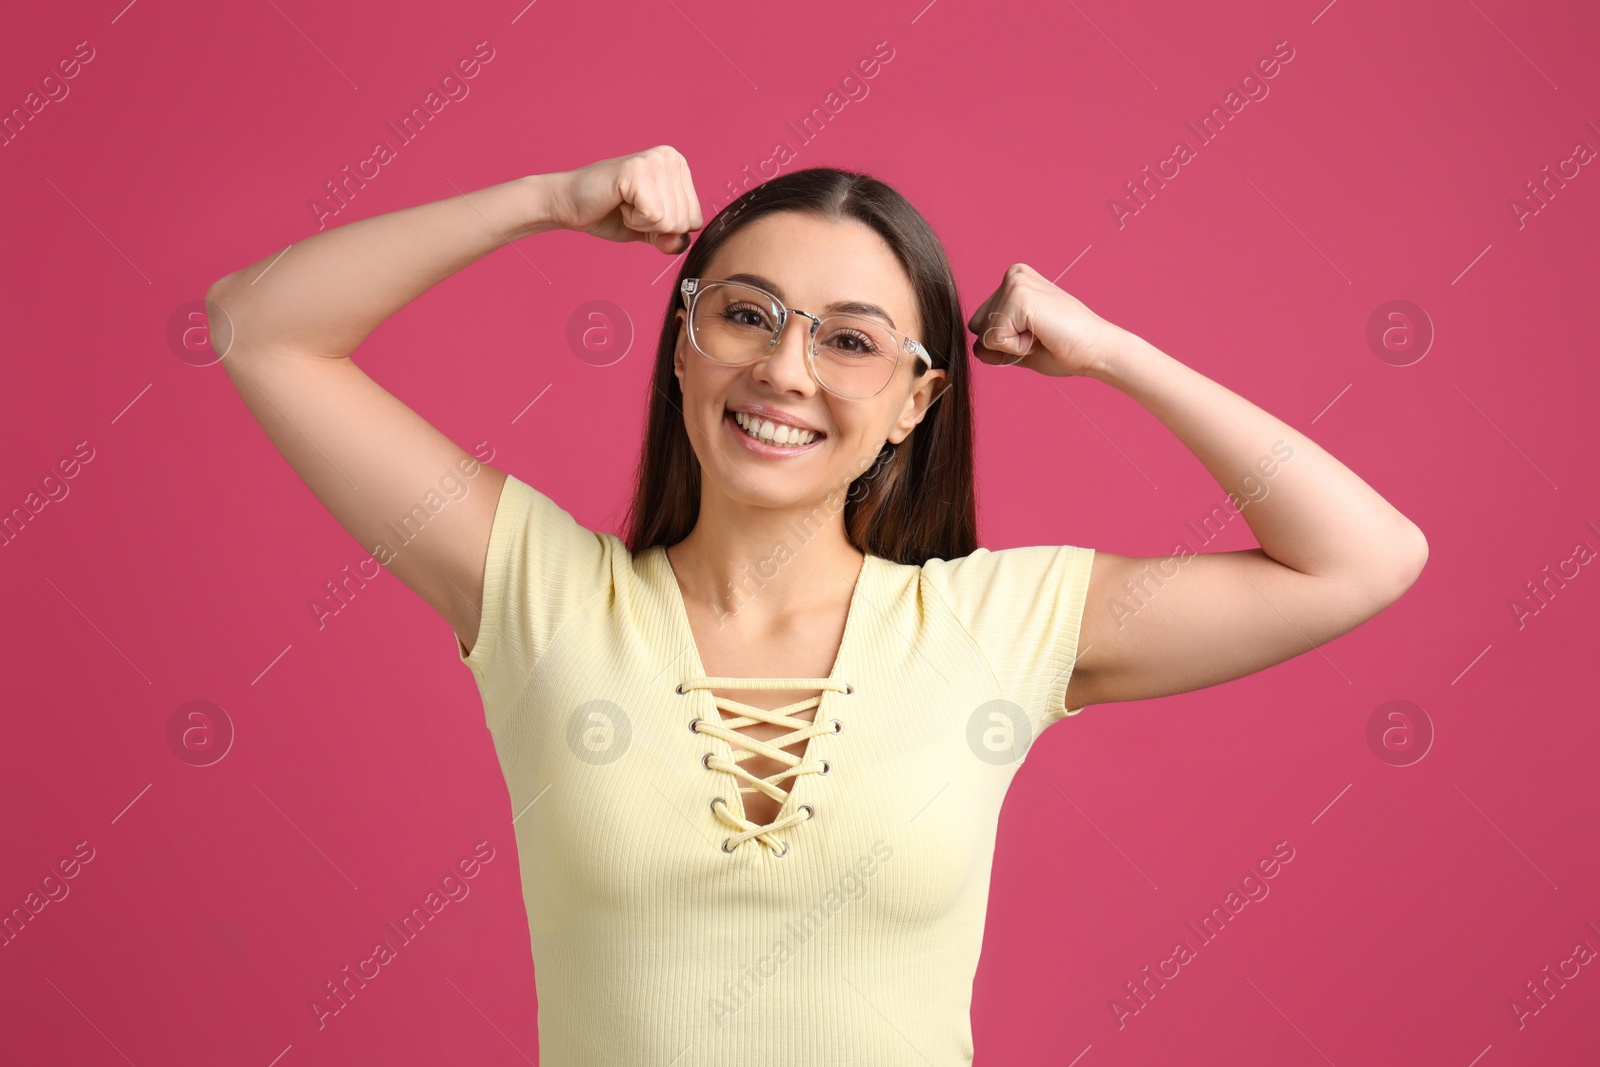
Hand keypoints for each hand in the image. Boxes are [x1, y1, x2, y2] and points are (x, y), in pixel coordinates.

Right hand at [548, 145, 703, 253]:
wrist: (570, 204)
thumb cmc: (610, 213)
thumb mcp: (651, 230)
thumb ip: (671, 238)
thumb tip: (679, 243)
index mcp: (679, 166)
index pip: (695, 220)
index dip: (666, 229)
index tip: (642, 210)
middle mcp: (671, 157)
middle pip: (685, 222)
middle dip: (655, 227)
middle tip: (630, 208)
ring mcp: (655, 161)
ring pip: (672, 221)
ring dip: (643, 223)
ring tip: (625, 203)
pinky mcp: (638, 171)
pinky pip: (655, 217)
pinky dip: (634, 220)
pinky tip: (619, 202)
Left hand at [966, 263, 1122, 377]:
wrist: (1096, 350)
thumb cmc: (1066, 348)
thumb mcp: (1020, 347)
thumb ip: (995, 347)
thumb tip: (975, 349)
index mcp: (1014, 281)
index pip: (980, 324)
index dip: (1005, 342)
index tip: (1037, 335)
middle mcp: (1013, 275)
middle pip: (978, 327)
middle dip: (1005, 343)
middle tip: (1041, 336)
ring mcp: (1015, 283)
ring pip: (984, 334)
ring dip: (1012, 346)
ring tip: (1043, 334)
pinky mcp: (1018, 296)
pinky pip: (994, 339)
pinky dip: (1016, 347)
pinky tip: (1041, 335)